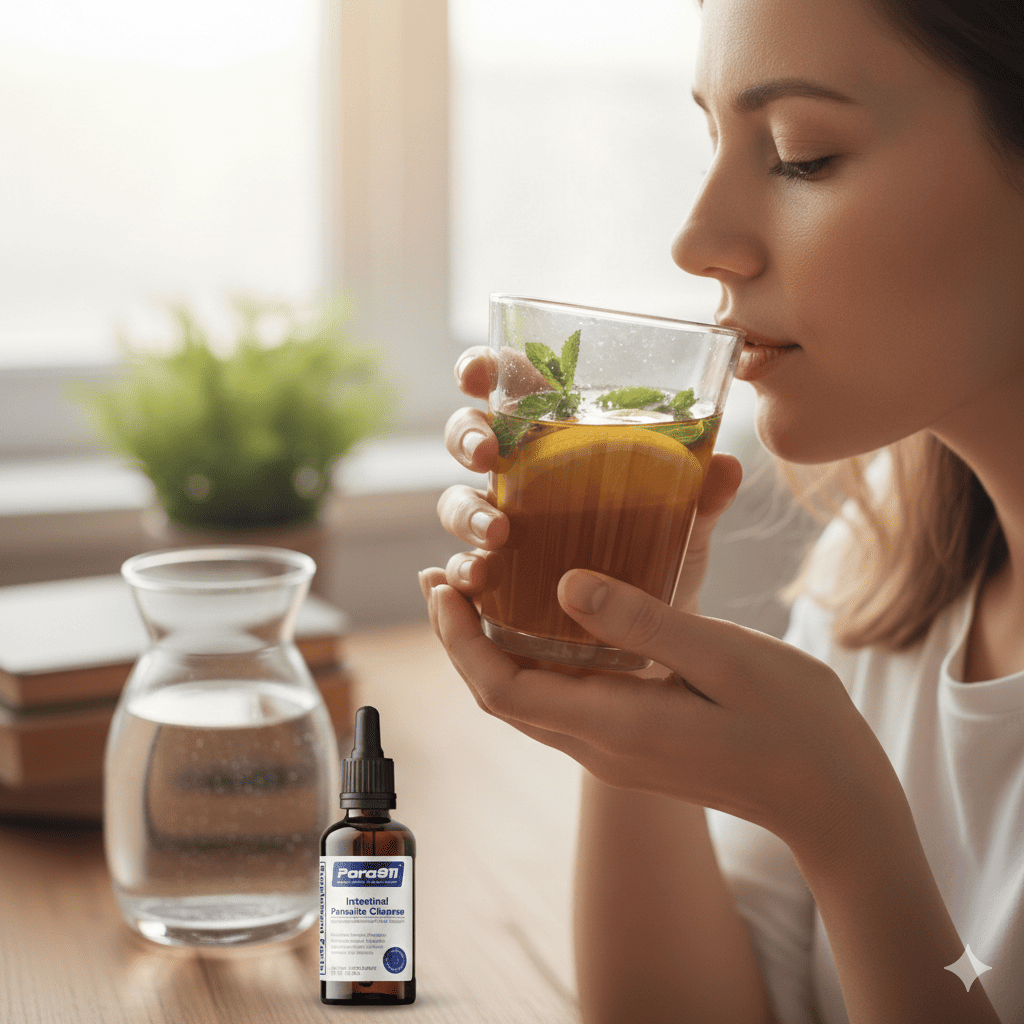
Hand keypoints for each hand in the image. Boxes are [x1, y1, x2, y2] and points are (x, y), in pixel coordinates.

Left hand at [418, 566, 901, 863]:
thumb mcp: (725, 658)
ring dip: (489, 649)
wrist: (832, 800)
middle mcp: (600, 747)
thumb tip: (563, 584)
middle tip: (443, 577)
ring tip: (474, 592)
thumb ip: (642, 622)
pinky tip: (540, 621)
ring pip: (525, 702)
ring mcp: (613, 752)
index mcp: (616, 724)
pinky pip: (557, 702)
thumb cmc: (795, 723)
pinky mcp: (631, 745)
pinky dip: (530, 661)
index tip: (442, 584)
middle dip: (460, 639)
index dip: (460, 639)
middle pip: (499, 697)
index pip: (501, 688)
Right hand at [435, 347, 743, 610]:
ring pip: (456, 502)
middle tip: (487, 455)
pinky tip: (475, 581)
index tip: (477, 374)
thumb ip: (701, 497)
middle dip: (467, 436)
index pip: (510, 388)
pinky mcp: (497, 579)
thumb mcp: (686, 525)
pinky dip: (460, 573)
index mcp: (557, 439)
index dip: (483, 370)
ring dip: (467, 511)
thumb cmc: (660, 554)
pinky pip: (463, 569)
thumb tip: (727, 467)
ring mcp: (501, 526)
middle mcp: (518, 477)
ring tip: (497, 532)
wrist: (653, 633)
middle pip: (468, 435)